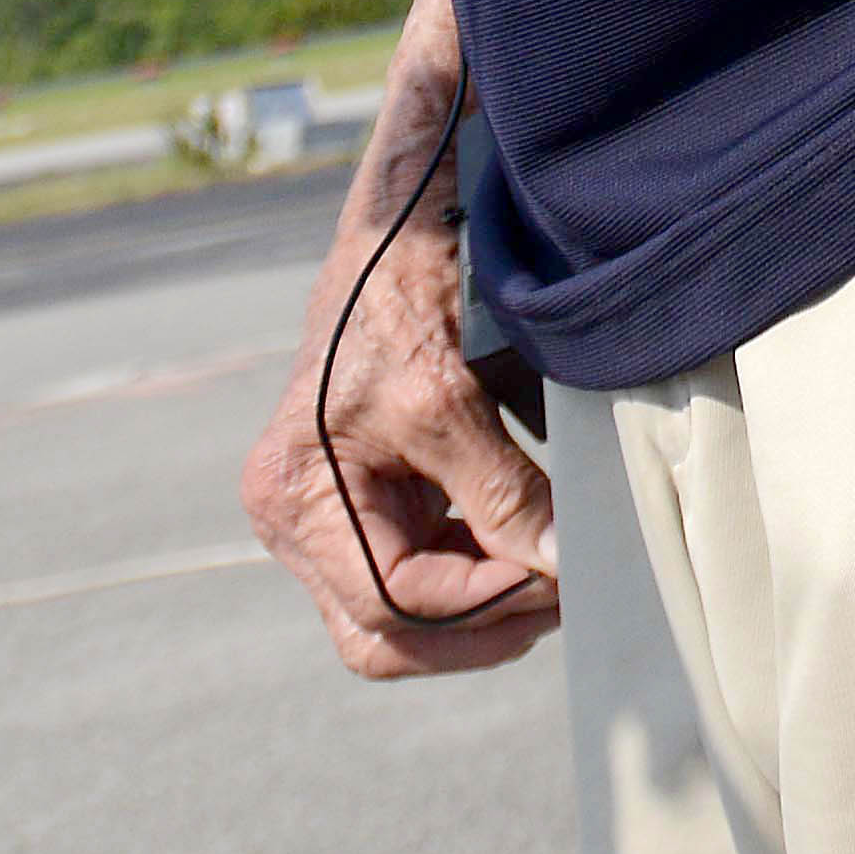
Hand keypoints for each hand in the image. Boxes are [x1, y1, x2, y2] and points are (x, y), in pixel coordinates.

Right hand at [244, 203, 557, 679]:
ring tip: (553, 580)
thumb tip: (557, 569)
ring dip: (480, 610)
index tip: (558, 580)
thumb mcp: (450, 395)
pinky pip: (415, 574)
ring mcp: (325, 514)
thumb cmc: (401, 292)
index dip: (482, 604)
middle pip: (384, 633)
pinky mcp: (362, 502)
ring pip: (401, 617)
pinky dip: (473, 576)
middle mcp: (294, 516)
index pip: (392, 601)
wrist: (396, 220)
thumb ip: (499, 492)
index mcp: (296, 493)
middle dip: (476, 629)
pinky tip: (525, 549)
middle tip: (560, 599)